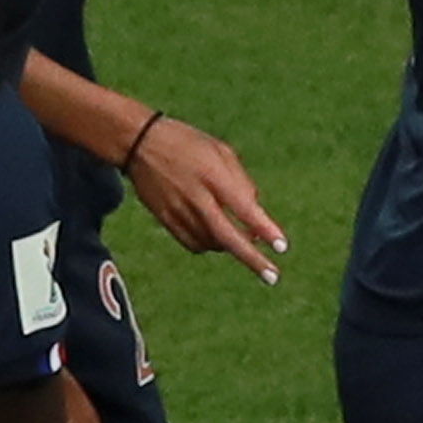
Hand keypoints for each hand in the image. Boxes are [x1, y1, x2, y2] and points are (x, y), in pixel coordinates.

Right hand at [125, 114, 286, 281]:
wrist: (140, 144)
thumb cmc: (188, 144)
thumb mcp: (221, 151)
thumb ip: (242, 182)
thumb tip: (256, 213)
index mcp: (213, 175)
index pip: (244, 208)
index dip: (264, 229)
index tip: (282, 247)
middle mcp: (196, 197)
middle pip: (227, 236)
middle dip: (252, 259)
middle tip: (273, 277)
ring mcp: (179, 211)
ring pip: (213, 243)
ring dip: (231, 246)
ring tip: (241, 236)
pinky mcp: (166, 220)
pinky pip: (194, 244)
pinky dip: (210, 245)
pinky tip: (216, 236)